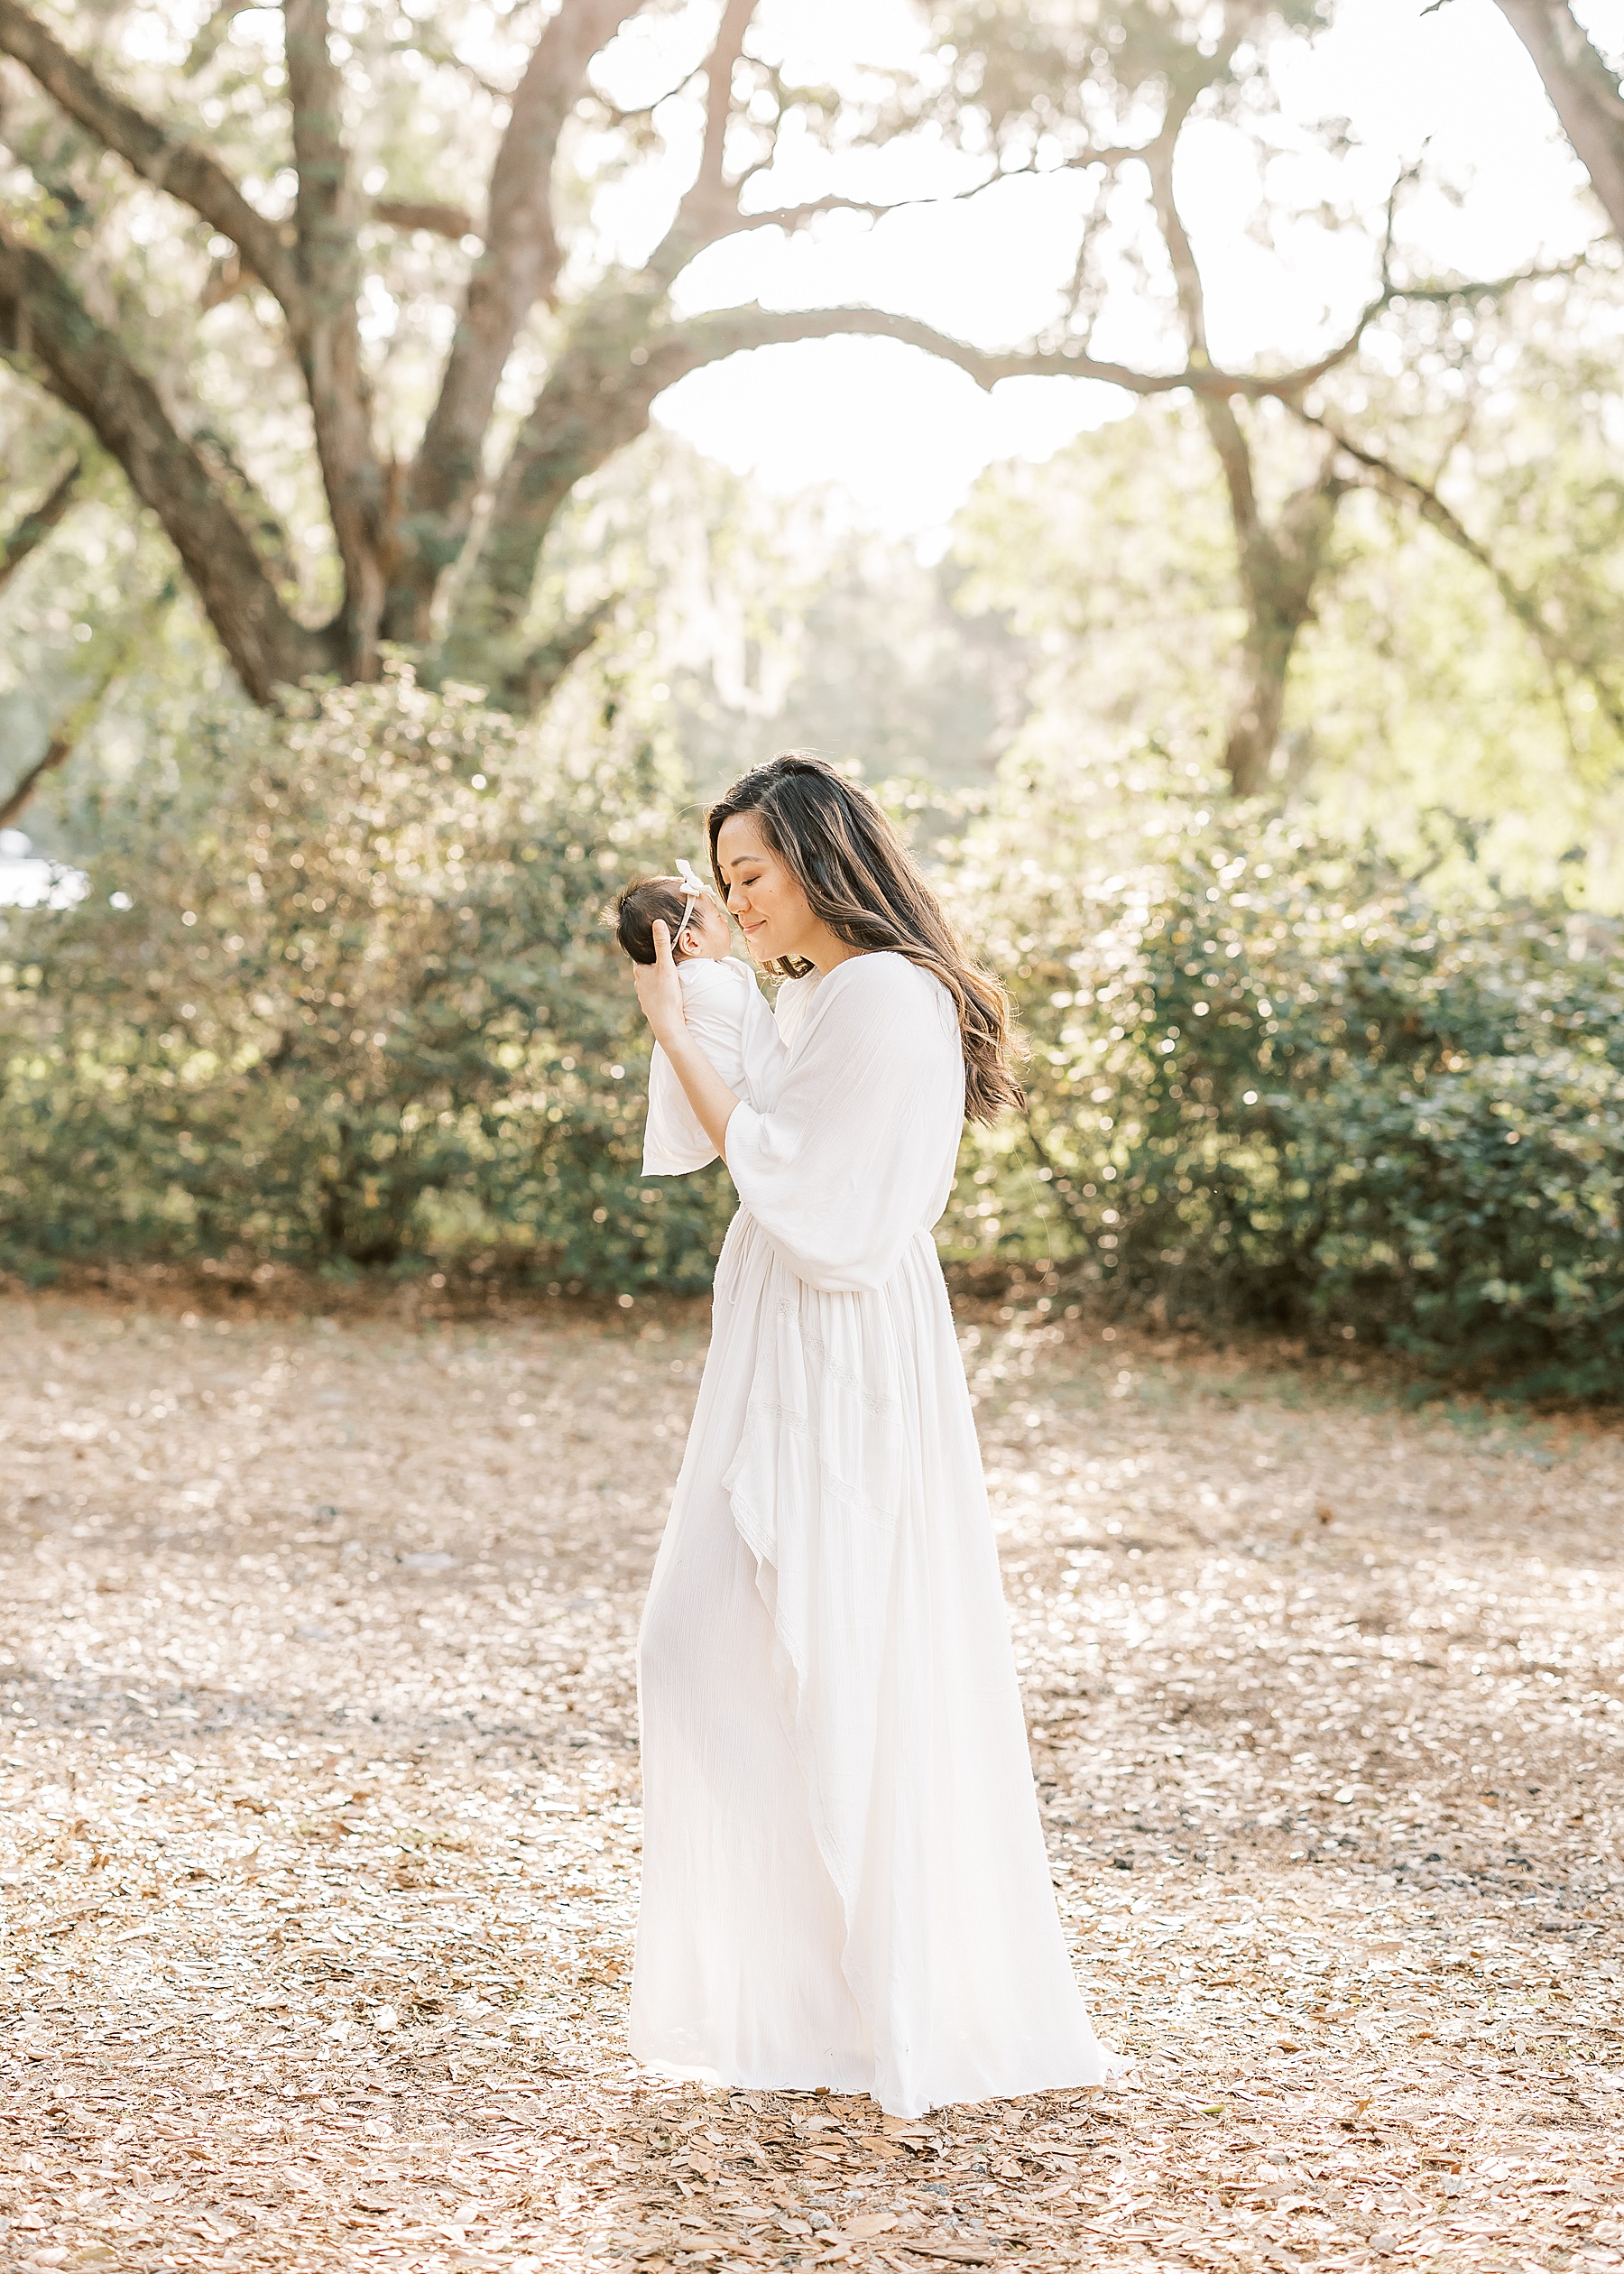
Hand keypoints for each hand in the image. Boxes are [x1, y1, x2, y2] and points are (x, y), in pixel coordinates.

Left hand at [633, 918, 685, 1043]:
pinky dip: (661, 989)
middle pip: (647, 967)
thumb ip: (662, 944)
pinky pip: (656, 992)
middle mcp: (638, 982)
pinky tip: (669, 990)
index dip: (650, 947)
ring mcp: (643, 994)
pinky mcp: (650, 1005)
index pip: (642, 953)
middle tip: (668, 957)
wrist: (667, 1024)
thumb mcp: (666, 966)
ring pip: (651, 980)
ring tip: (670, 974)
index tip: (658, 942)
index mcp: (639, 970)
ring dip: (659, 977)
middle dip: (656, 962)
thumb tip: (657, 922)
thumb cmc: (666, 994)